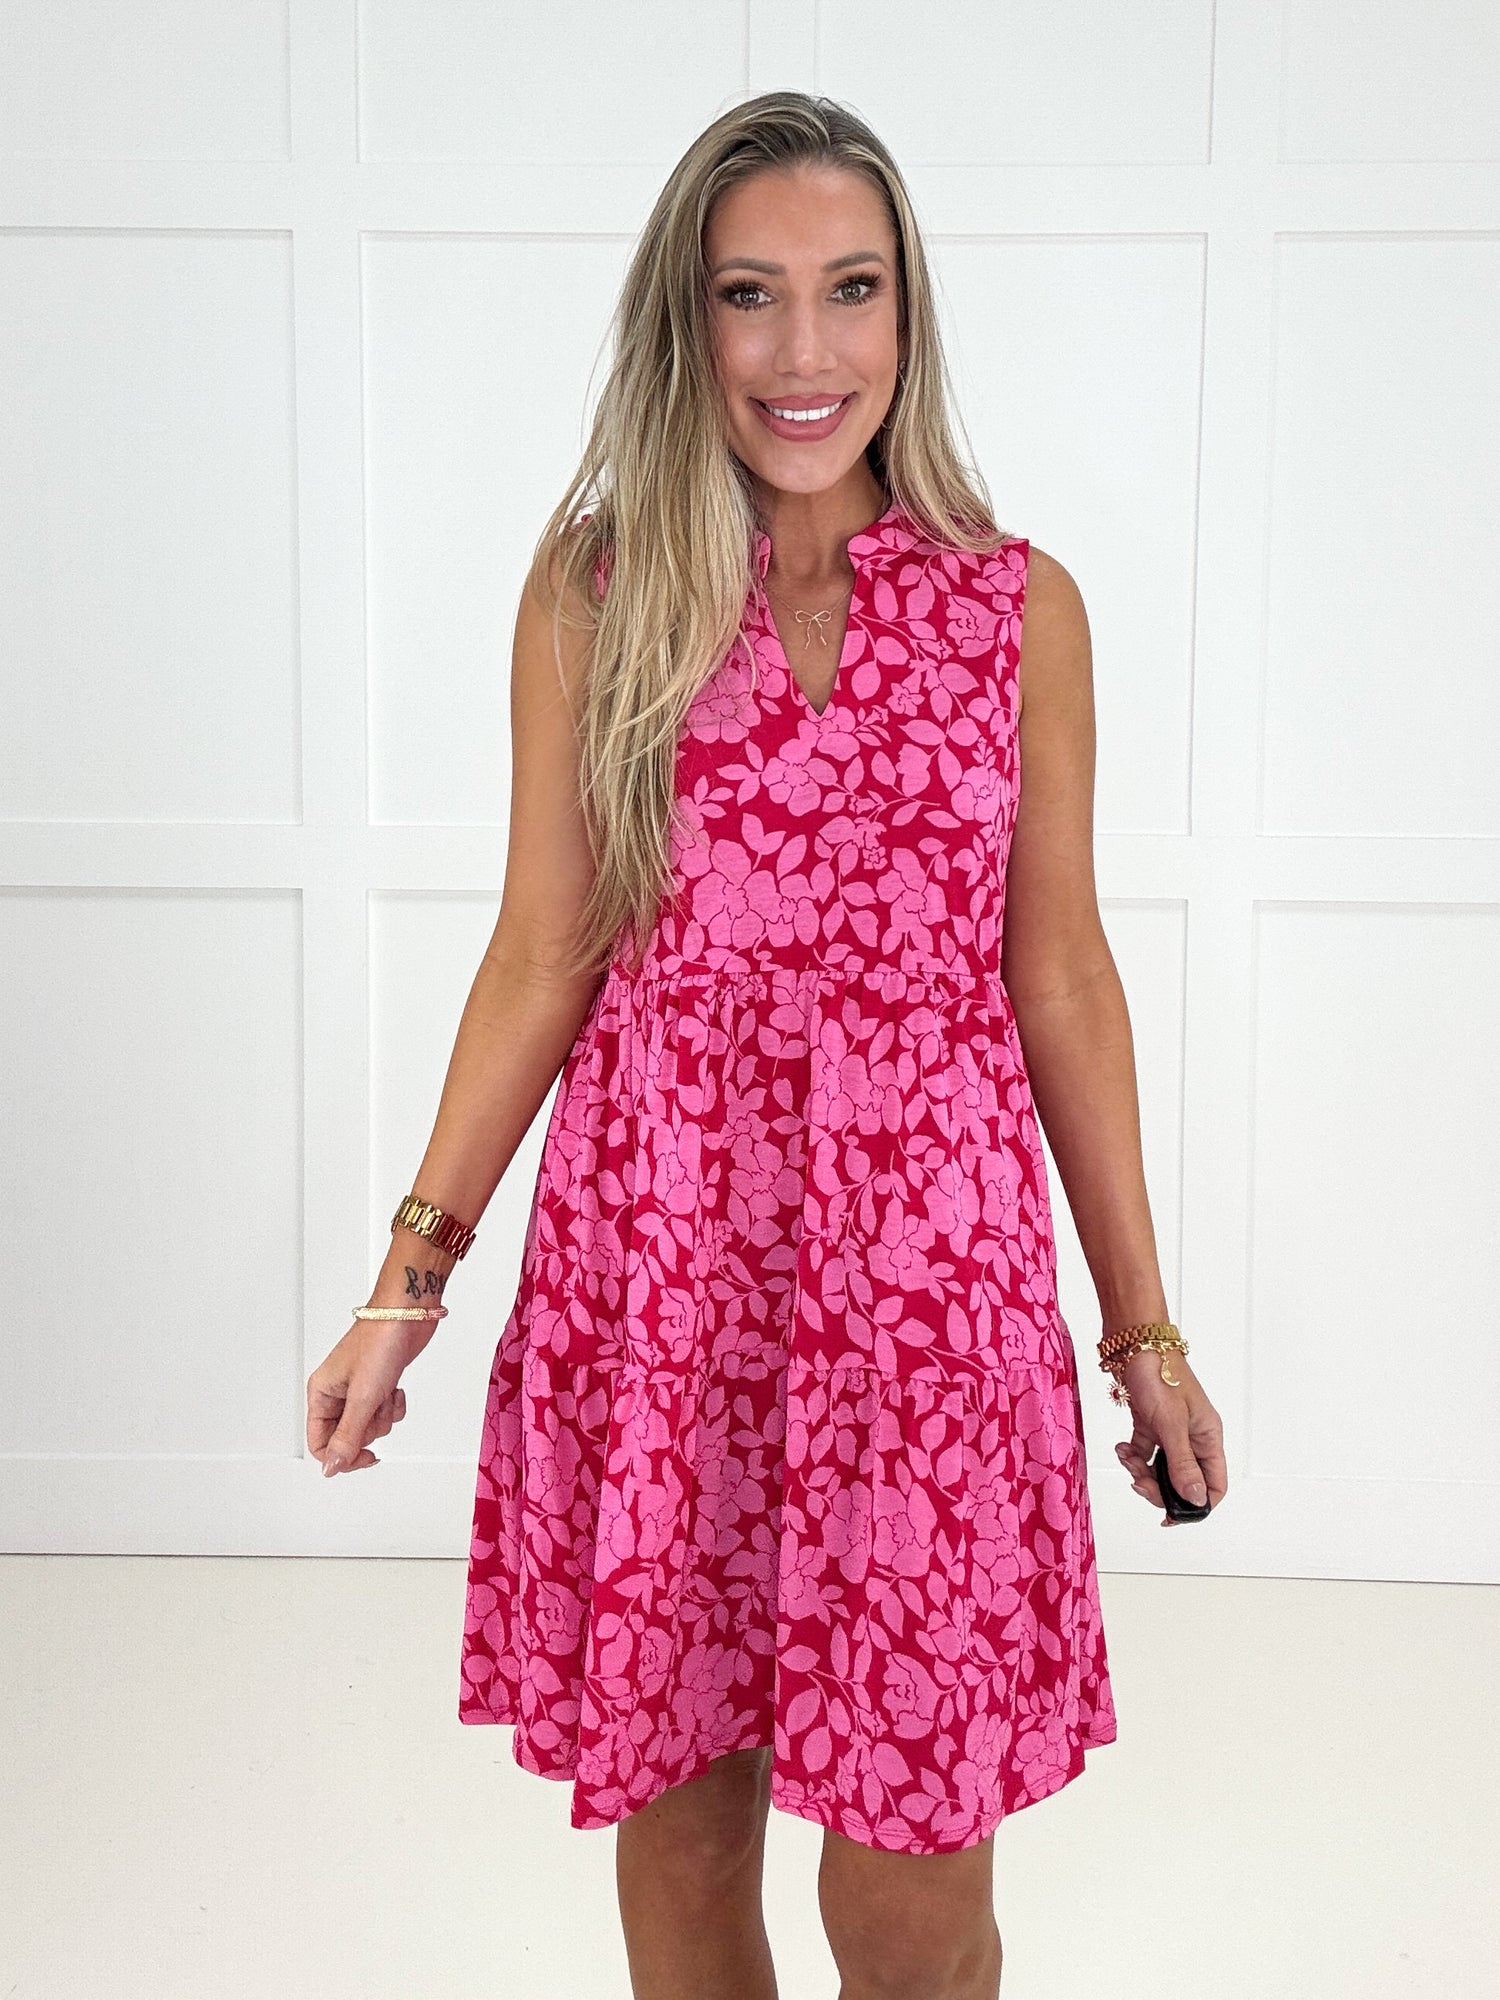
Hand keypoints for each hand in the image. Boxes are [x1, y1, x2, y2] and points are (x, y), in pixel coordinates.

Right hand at [306, 1315, 433, 1475]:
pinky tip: (395, 1388)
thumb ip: (347, 1436)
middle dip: (367, 1428)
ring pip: (369, 1426)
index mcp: (321, 1394)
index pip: (320, 1443)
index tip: (365, 1456)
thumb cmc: (379, 1341)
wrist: (408, 1315)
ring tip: (384, 1392)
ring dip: (382, 1415)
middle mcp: (336, 1393)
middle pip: (347, 1437)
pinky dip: (394, 1405)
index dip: (342, 1456)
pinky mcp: (379, 1385)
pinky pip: (385, 1413)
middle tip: (374, 1408)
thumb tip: (330, 1468)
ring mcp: (359, 1389)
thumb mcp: (362, 1397)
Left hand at [1111, 1347, 1226, 1526]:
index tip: (1170, 1514)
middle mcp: (1193, 1437)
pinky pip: (1143, 1452)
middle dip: (1159, 1489)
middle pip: (1184, 1481)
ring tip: (1127, 1459)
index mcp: (1209, 1438)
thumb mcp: (1171, 1425)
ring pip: (1160, 1469)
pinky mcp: (1150, 1423)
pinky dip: (1131, 1455)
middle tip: (1138, 1482)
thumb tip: (1196, 1501)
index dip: (1195, 1505)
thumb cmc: (1159, 1376)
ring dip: (1141, 1472)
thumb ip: (1182, 1465)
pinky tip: (1120, 1447)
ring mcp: (1171, 1431)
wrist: (1134, 1344)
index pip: (1213, 1485)